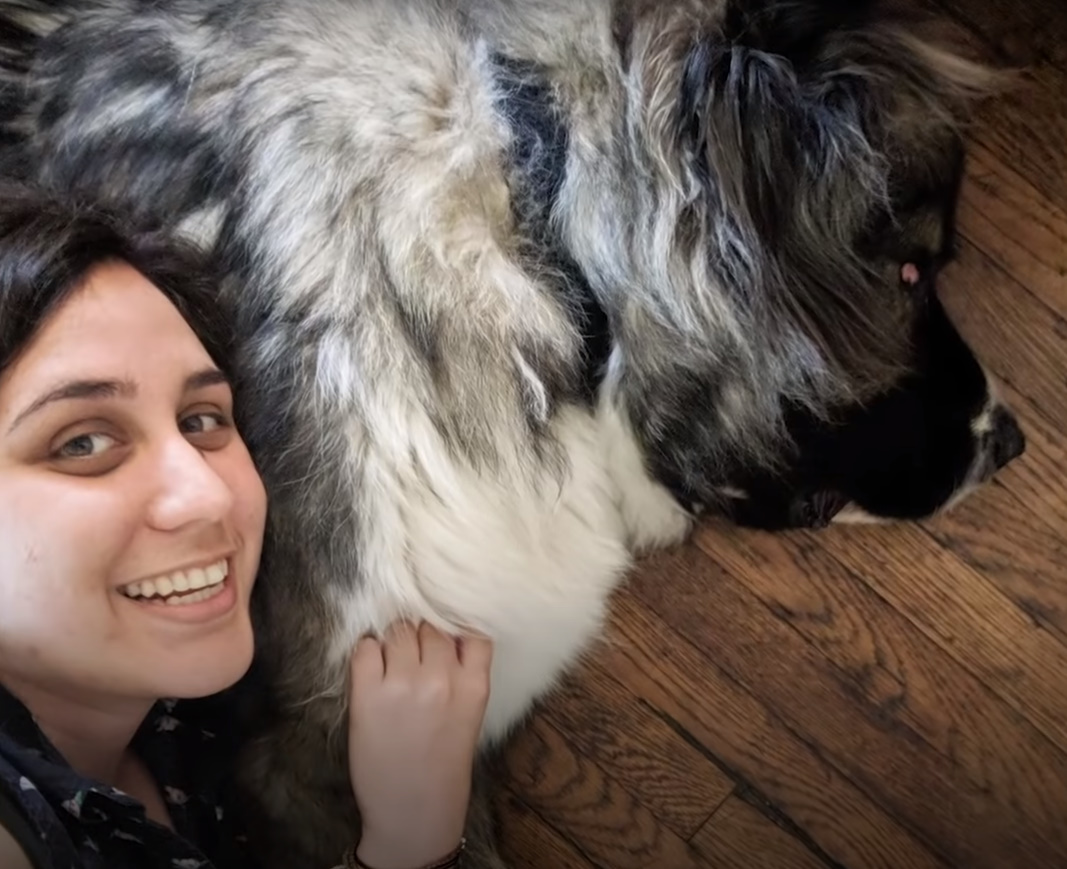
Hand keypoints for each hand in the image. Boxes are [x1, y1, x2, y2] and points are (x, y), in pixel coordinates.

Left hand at [347, 620, 492, 868]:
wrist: (413, 810)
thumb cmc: (443, 762)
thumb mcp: (471, 712)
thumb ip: (464, 671)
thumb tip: (444, 630)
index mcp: (474, 685)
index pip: (471, 627)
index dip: (454, 624)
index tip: (444, 630)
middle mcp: (441, 679)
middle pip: (429, 624)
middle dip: (420, 634)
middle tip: (412, 654)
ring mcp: (404, 684)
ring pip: (398, 630)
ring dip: (394, 640)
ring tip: (391, 663)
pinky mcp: (368, 694)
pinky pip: (366, 647)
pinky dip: (368, 651)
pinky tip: (372, 669)